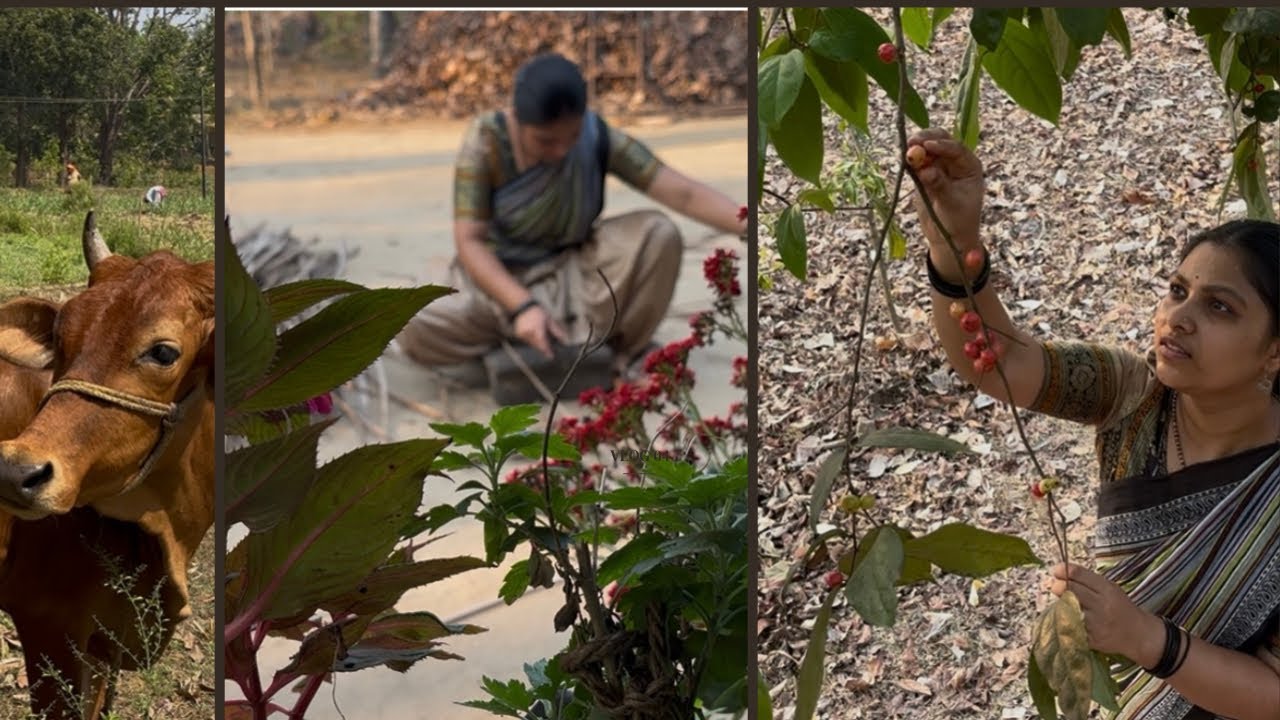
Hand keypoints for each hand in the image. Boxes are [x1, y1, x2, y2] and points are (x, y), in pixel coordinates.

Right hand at [512, 303, 568, 358]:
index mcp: (537, 328)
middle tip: (549, 352)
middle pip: (537, 345)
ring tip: (541, 339)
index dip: (547, 351)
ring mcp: (522, 334)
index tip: (551, 356)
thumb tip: (564, 340)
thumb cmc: (538, 313)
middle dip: (543, 348)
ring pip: (532, 344)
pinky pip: (527, 341)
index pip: (542, 343)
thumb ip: (556, 331)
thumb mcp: (549, 321)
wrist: (524, 308)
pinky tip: (534, 335)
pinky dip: (532, 340)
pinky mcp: (518, 335)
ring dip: (537, 344)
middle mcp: (528, 332)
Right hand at [906, 129, 984, 249]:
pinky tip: (903, 160)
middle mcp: (954, 162)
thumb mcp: (951, 204)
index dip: (941, 146)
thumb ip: (940, 185)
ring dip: (915, 147)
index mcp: (969, 166)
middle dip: (926, 139)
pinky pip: (915, 162)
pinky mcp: (923, 174)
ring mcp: (938, 166)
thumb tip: (926, 171)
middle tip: (911, 142)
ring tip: (905, 152)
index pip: (956, 149)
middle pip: (940, 141)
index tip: (927, 146)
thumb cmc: (958, 221)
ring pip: (926, 148)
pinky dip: (909, 159)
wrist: (948, 236)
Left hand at [1049, 563, 1163, 664]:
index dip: (1065, 571)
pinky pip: (1071, 626)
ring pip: (1068, 609)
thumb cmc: (1120, 607)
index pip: (1080, 575)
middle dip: (1059, 587)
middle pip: (1071, 591)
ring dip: (1062, 605)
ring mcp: (1096, 624)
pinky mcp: (1091, 639)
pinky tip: (1070, 618)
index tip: (1057, 571)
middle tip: (1056, 587)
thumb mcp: (1109, 589)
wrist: (1138, 634)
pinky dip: (1067, 621)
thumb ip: (1087, 581)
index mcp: (1107, 590)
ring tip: (1065, 603)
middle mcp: (1101, 605)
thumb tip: (1060, 572)